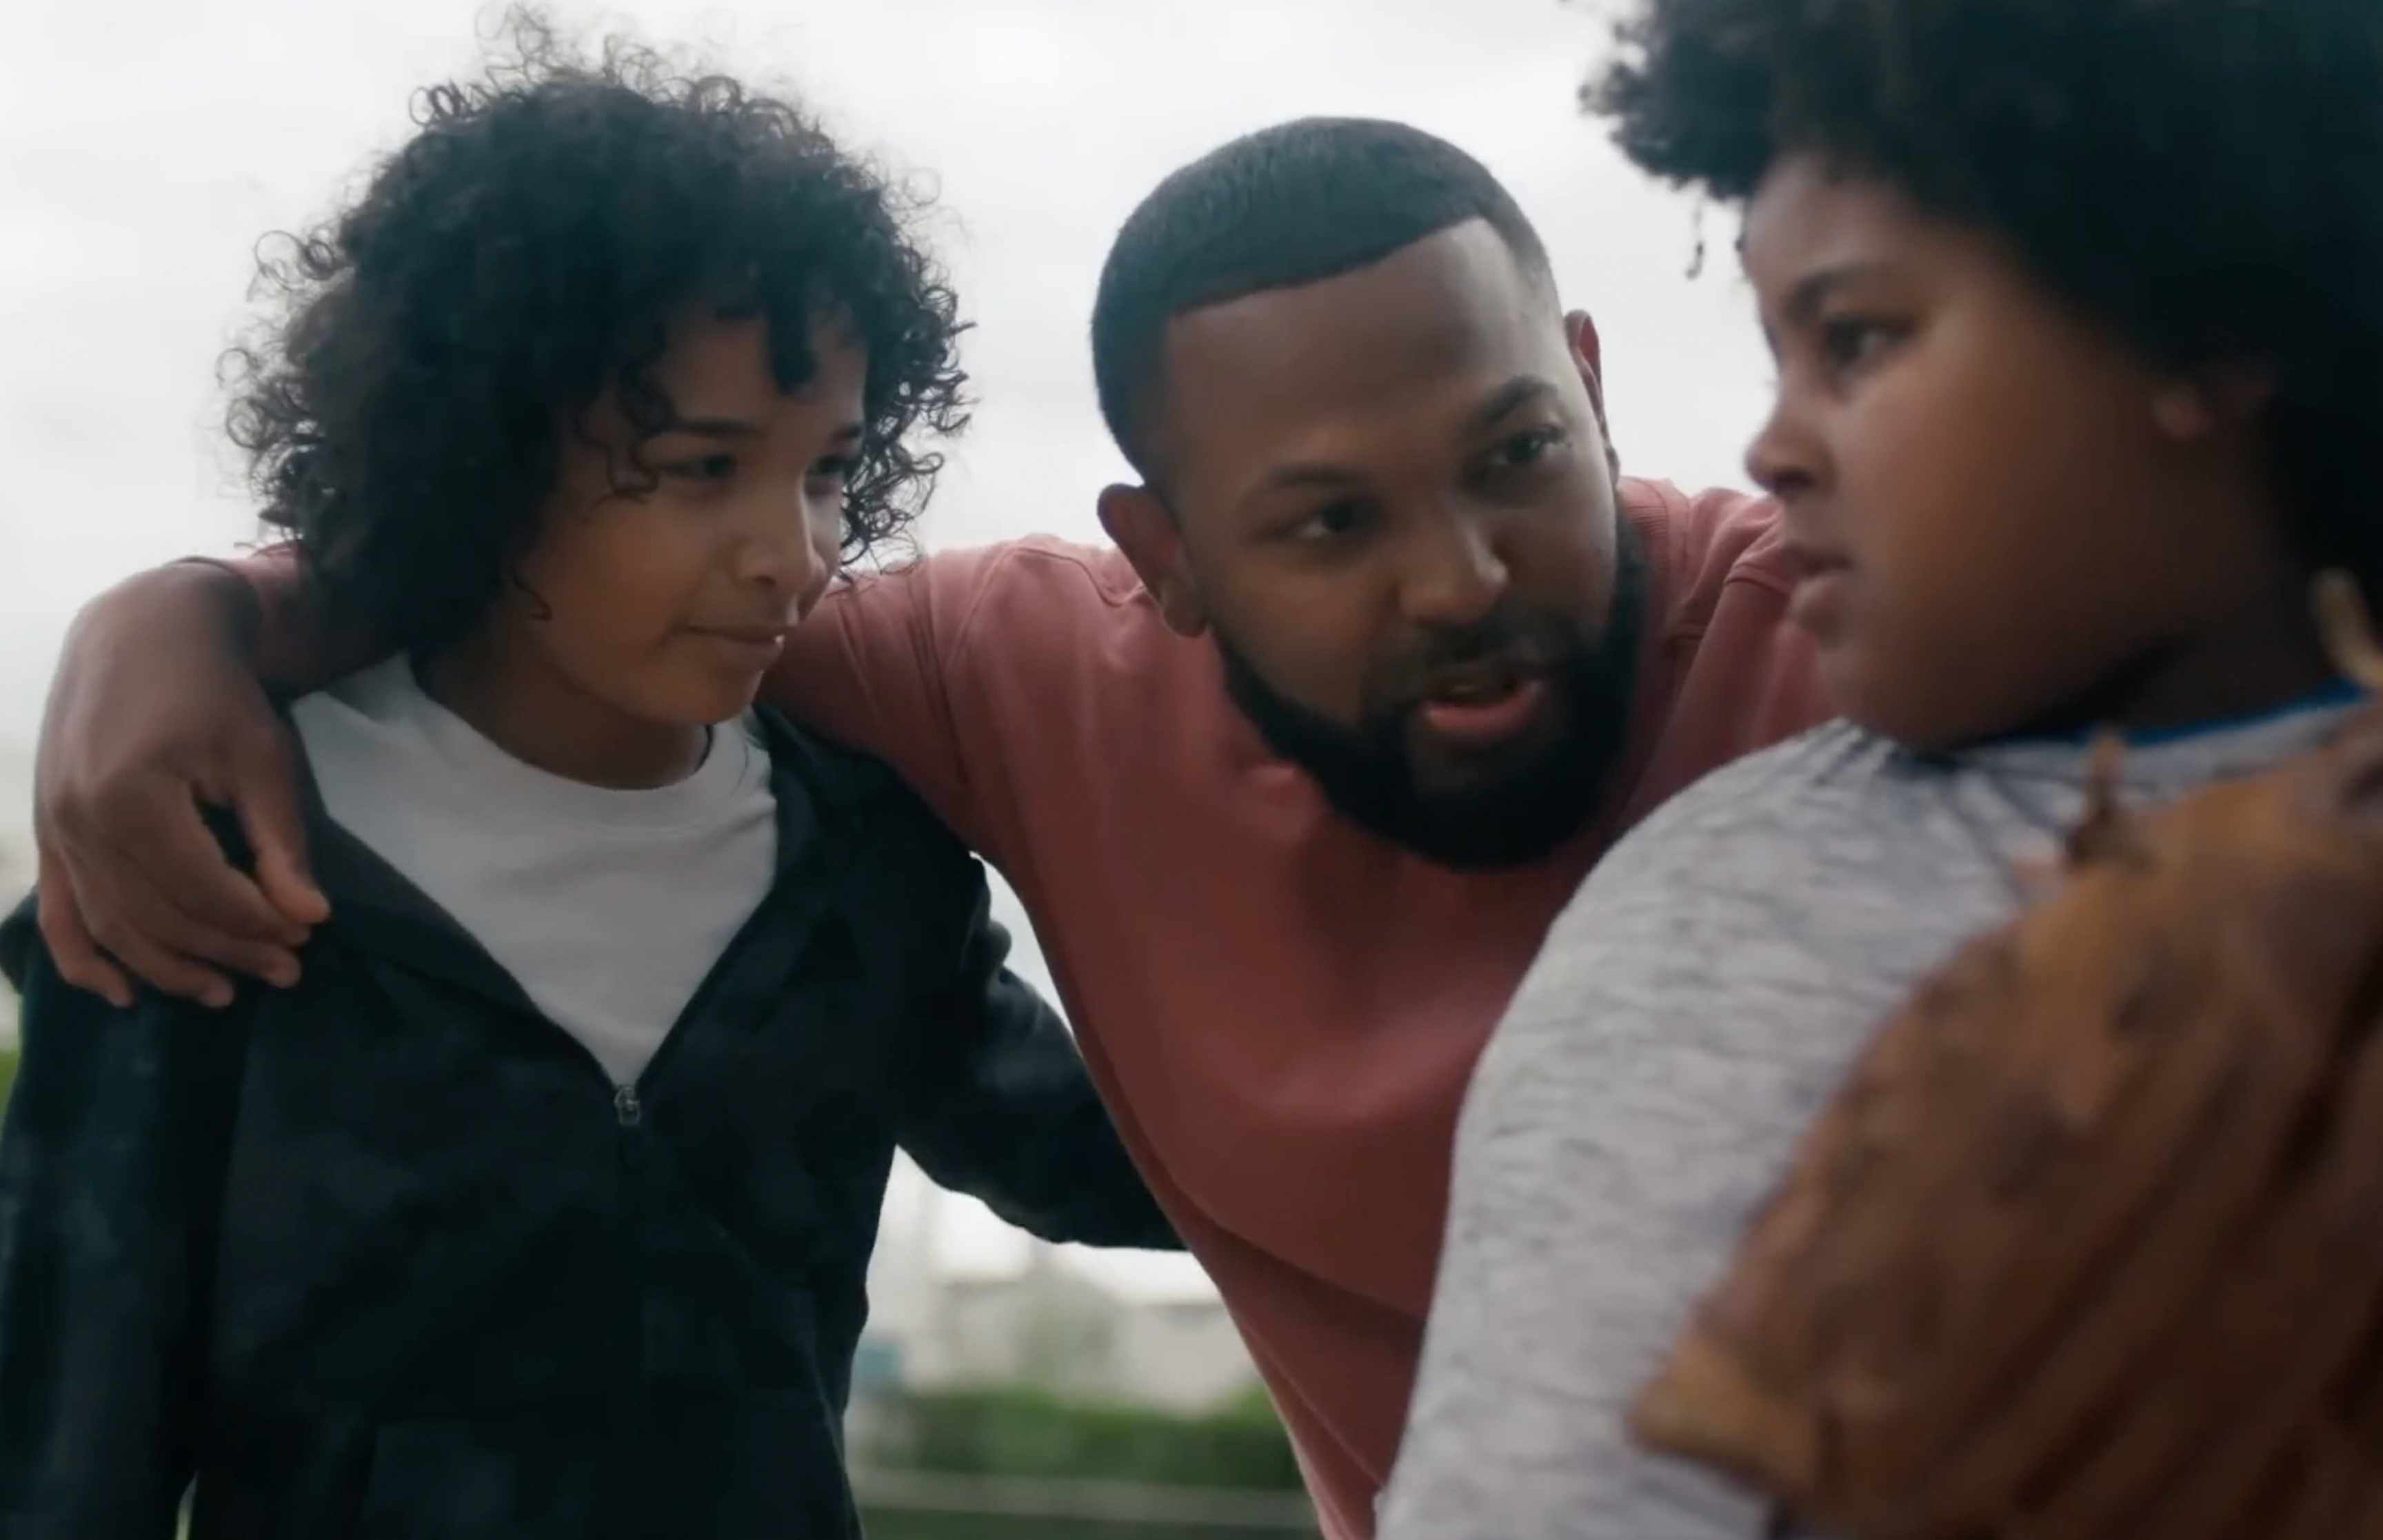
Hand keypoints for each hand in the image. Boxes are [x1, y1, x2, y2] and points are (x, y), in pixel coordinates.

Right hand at [33, 562, 328, 1008]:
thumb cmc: (212, 690)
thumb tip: (308, 918)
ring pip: (111, 927)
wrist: (140, 633)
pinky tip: (126, 994)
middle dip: (226, 952)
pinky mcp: (46, 835)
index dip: (258, 925)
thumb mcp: (260, 758)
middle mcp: (77, 824)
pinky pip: (58, 915)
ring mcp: (52, 832)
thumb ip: (279, 842)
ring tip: (226, 991)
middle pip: (157, 918)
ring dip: (168, 968)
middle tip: (286, 972)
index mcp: (130, 799)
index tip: (307, 939)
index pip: (202, 892)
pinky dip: (85, 961)